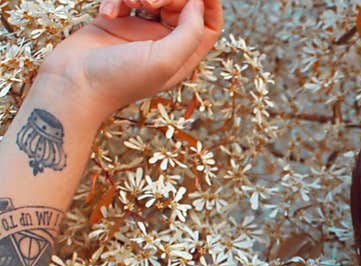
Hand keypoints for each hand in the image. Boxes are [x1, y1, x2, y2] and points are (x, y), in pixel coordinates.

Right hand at [37, 0, 222, 119]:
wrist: (73, 84)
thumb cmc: (120, 80)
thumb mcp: (165, 61)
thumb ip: (190, 33)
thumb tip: (199, 4)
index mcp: (183, 56)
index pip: (208, 24)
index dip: (209, 5)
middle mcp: (165, 43)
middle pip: (181, 5)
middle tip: (149, 3)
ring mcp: (140, 32)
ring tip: (130, 4)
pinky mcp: (117, 23)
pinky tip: (106, 14)